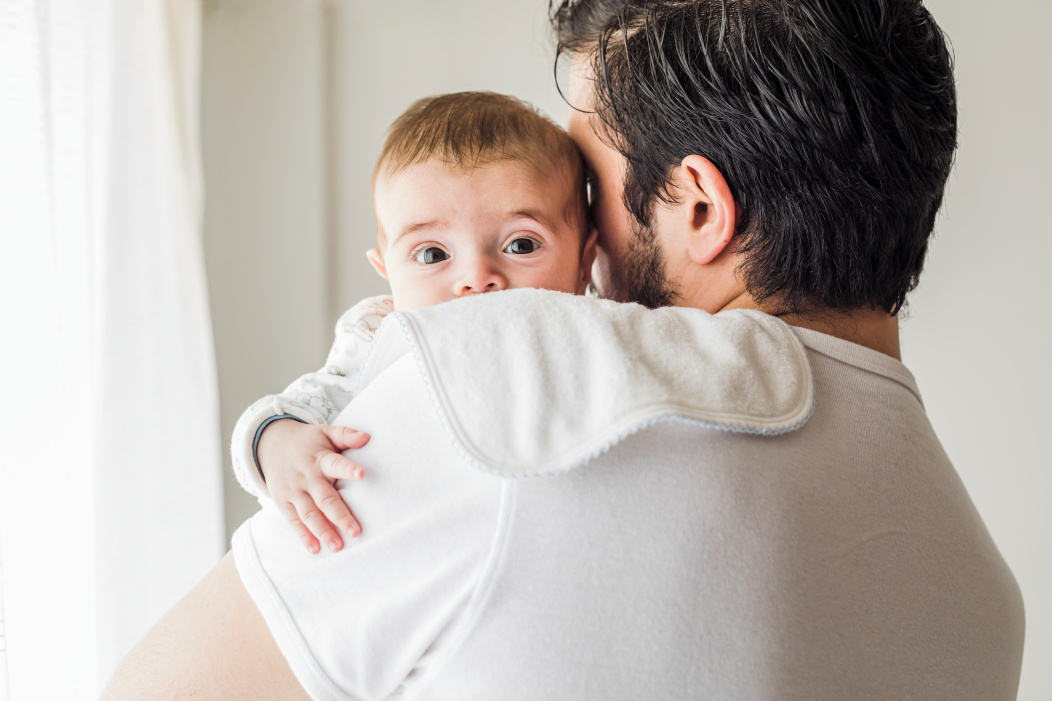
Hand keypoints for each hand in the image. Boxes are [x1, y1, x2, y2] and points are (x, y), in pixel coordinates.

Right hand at [256, 419, 369, 553]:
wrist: (271, 444)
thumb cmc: (308, 441)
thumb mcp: (325, 432)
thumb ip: (346, 434)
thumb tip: (367, 437)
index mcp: (320, 459)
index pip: (335, 463)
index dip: (348, 469)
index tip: (362, 474)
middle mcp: (307, 477)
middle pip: (324, 498)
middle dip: (339, 515)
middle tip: (355, 531)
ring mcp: (293, 491)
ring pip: (309, 514)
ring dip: (323, 531)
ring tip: (338, 546)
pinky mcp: (283, 502)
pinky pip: (293, 521)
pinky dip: (304, 536)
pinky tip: (315, 549)